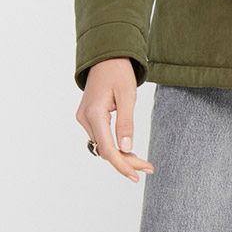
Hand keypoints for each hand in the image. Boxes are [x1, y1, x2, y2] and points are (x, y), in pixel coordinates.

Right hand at [75, 58, 153, 182]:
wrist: (107, 56)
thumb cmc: (119, 71)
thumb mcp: (127, 95)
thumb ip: (126, 122)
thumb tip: (125, 149)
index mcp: (94, 113)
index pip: (107, 148)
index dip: (122, 165)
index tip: (136, 175)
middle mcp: (85, 118)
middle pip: (105, 150)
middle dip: (125, 161)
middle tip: (148, 168)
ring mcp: (84, 118)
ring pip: (102, 145)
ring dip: (120, 155)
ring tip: (141, 161)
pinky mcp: (88, 116)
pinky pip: (100, 137)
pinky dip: (113, 145)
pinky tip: (127, 150)